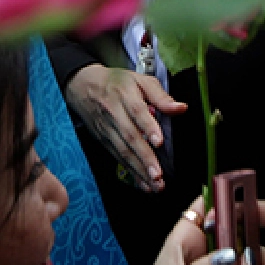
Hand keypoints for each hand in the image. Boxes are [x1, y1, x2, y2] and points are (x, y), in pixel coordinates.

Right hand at [66, 66, 186, 191]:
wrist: (83, 86)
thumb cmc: (117, 83)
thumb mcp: (140, 80)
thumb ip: (161, 96)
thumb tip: (181, 108)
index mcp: (125, 95)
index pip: (137, 112)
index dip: (148, 127)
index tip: (159, 142)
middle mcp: (115, 113)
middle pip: (130, 136)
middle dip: (145, 157)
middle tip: (158, 174)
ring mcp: (107, 129)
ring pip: (123, 151)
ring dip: (139, 170)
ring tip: (155, 184)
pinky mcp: (104, 141)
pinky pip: (118, 158)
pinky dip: (131, 173)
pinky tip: (143, 184)